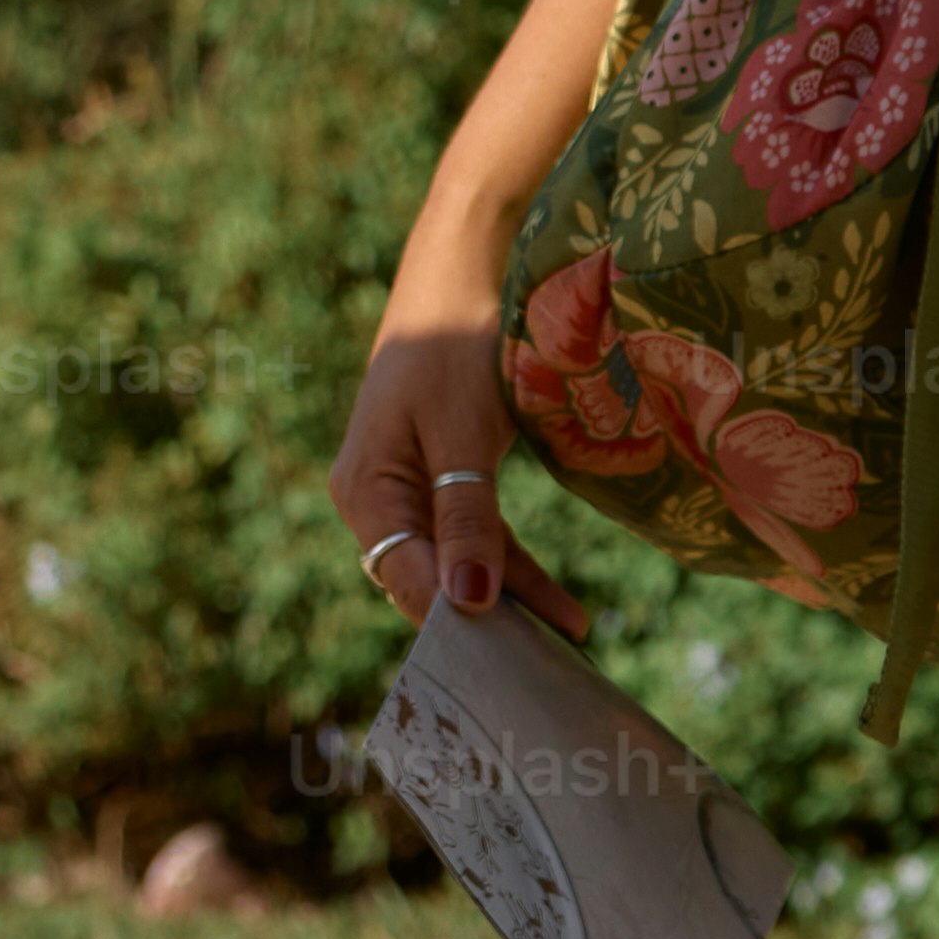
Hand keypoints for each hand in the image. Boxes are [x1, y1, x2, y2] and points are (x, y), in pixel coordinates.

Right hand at [328, 312, 584, 638]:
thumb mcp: (462, 432)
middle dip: (491, 623)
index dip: (458, 622)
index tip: (516, 664)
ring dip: (514, 601)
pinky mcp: (444, 479)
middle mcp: (376, 500)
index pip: (409, 579)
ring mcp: (409, 491)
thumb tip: (471, 602)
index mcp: (364, 491)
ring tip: (574, 641)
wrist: (461, 269)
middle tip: (552, 669)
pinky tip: (562, 609)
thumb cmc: (451, 342)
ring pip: (461, 566)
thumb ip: (467, 518)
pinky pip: (479, 538)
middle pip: (431, 581)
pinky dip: (516, 568)